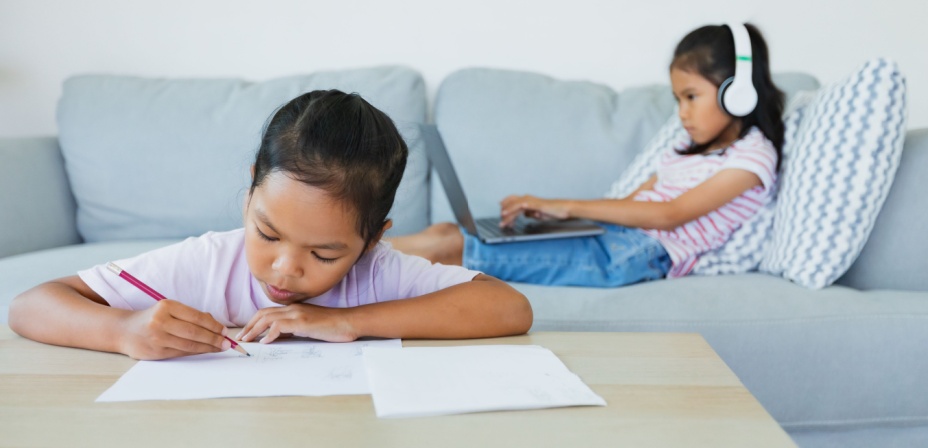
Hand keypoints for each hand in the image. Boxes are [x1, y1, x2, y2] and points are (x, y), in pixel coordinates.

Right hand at [119, 299, 229, 359]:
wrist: (125, 331)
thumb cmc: (153, 319)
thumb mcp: (169, 310)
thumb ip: (190, 316)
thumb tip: (215, 324)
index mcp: (166, 306)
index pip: (196, 317)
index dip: (213, 325)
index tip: (224, 331)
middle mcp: (160, 321)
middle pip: (194, 332)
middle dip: (213, 338)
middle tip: (226, 343)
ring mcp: (157, 337)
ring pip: (189, 344)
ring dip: (207, 347)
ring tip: (219, 348)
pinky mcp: (156, 352)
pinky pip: (181, 352)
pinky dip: (196, 352)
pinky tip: (205, 351)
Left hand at [236, 303, 357, 343]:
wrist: (349, 322)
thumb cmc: (332, 326)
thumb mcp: (309, 327)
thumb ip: (293, 329)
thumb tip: (276, 337)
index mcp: (294, 309)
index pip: (267, 312)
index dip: (254, 322)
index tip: (246, 333)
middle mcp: (293, 308)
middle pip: (263, 314)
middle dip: (249, 326)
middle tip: (240, 338)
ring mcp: (297, 314)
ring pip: (268, 318)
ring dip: (254, 330)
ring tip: (247, 341)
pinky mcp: (302, 322)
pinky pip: (279, 326)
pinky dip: (269, 334)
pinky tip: (265, 342)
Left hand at [499, 195, 570, 227]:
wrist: (562, 209)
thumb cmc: (553, 211)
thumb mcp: (538, 214)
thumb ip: (531, 213)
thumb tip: (525, 214)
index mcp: (528, 200)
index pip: (512, 202)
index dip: (505, 207)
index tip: (501, 215)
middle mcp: (527, 198)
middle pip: (510, 204)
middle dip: (504, 214)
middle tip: (501, 223)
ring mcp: (530, 200)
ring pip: (513, 206)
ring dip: (507, 215)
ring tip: (502, 223)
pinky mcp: (534, 204)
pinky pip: (520, 206)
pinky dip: (511, 209)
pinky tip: (507, 213)